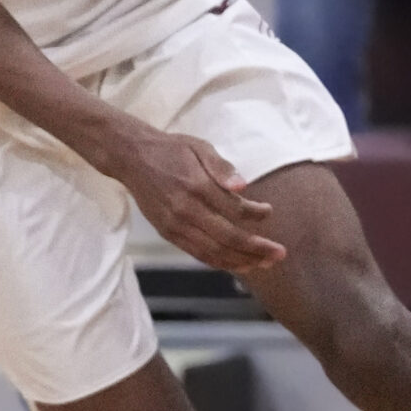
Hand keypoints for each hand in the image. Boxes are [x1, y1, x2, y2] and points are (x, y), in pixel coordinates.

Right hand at [106, 127, 285, 273]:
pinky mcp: (168, 233)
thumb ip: (222, 167)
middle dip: (257, 248)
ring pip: (214, 252)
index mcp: (196, 185)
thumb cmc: (170, 150)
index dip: (256, 215)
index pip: (235, 209)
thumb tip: (243, 186)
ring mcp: (175, 225)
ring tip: (264, 263)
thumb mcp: (199, 147)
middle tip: (279, 253)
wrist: (131, 158)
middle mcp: (185, 210)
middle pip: (228, 237)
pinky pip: (197, 254)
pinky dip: (219, 262)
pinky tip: (237, 264)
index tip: (268, 212)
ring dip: (241, 260)